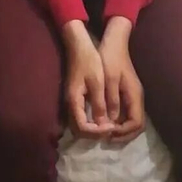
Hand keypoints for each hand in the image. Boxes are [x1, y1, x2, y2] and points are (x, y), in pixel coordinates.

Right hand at [63, 21, 115, 137]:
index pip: (82, 128)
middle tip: (111, 129)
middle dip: (95, 134)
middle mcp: (70, 105)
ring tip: (109, 126)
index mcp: (74, 101)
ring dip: (93, 130)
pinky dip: (91, 123)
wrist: (79, 47)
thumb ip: (99, 104)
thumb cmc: (89, 61)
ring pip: (79, 126)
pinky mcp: (75, 100)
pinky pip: (81, 118)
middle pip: (79, 131)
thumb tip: (103, 124)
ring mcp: (71, 103)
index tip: (111, 127)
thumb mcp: (97, 82)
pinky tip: (103, 119)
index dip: (97, 132)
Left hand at [98, 18, 144, 143]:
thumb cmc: (110, 58)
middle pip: (137, 125)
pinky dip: (119, 121)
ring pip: (132, 120)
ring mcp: (133, 96)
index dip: (123, 132)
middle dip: (123, 134)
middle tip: (106, 138)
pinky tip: (106, 121)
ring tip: (105, 132)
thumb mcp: (109, 79)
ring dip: (120, 129)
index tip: (108, 133)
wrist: (114, 42)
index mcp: (134, 95)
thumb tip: (109, 122)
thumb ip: (111, 100)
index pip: (136, 123)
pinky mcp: (127, 93)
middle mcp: (137, 98)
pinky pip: (127, 114)